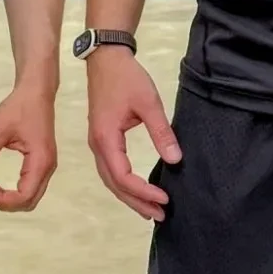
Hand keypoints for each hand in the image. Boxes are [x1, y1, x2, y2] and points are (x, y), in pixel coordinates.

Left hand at [0, 78, 57, 212]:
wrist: (36, 92)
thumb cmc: (19, 107)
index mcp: (40, 161)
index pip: (24, 196)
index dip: (3, 200)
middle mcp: (48, 168)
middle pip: (31, 201)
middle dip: (7, 203)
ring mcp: (47, 166)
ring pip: (33, 196)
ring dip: (12, 199)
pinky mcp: (43, 162)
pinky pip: (32, 186)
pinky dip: (17, 192)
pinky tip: (2, 184)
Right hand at [86, 48, 180, 221]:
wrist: (106, 59)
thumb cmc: (126, 78)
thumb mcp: (149, 103)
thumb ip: (162, 132)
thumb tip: (175, 160)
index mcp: (106, 138)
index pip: (123, 176)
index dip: (143, 191)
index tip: (165, 198)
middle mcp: (97, 146)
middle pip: (114, 184)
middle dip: (137, 202)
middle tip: (160, 215)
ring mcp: (97, 143)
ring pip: (110, 179)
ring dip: (130, 196)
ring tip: (150, 210)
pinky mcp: (102, 139)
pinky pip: (111, 169)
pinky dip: (124, 184)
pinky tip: (138, 190)